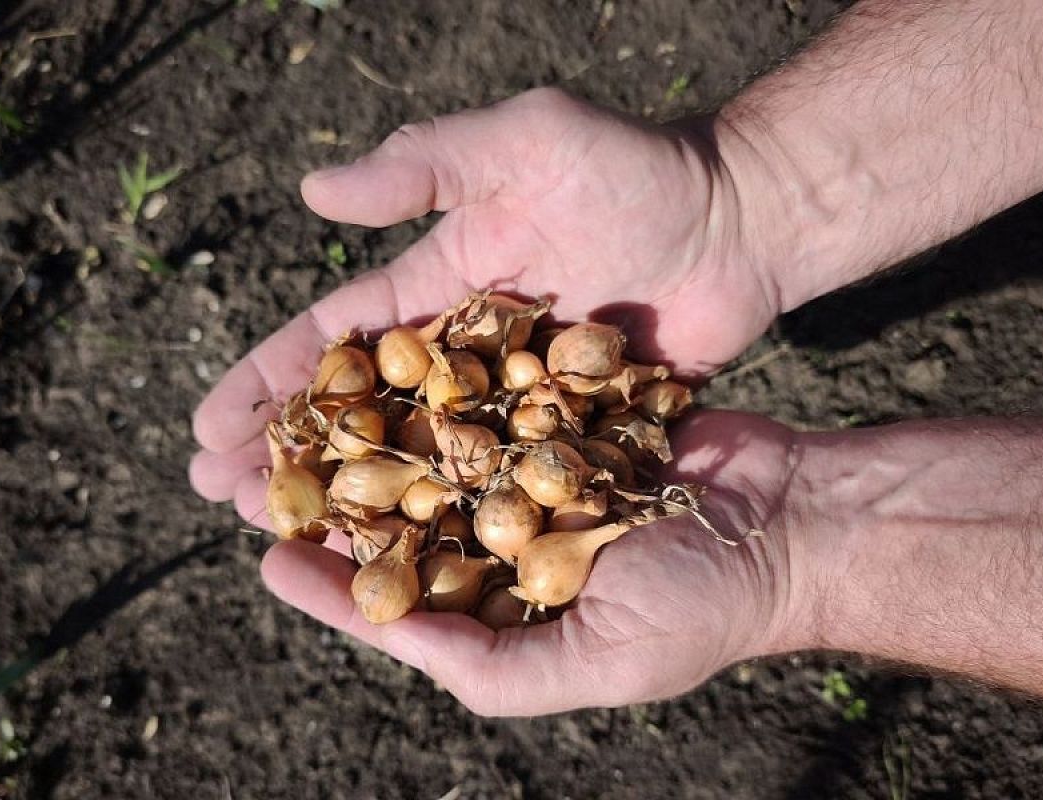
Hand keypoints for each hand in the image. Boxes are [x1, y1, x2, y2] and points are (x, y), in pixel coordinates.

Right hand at [188, 88, 799, 714]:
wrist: (744, 220)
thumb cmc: (638, 169)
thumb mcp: (524, 140)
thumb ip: (425, 162)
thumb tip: (311, 193)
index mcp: (440, 282)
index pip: (334, 339)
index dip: (268, 380)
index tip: (204, 425)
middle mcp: (465, 348)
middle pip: (361, 412)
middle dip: (289, 450)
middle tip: (217, 498)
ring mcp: (517, 399)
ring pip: (420, 459)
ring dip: (354, 498)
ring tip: (287, 537)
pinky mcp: (569, 432)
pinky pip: (503, 481)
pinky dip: (456, 518)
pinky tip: (412, 558)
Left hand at [260, 411, 803, 715]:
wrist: (792, 519)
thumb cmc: (703, 609)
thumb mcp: (596, 665)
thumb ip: (490, 667)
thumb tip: (390, 639)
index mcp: (507, 612)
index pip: (402, 603)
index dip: (331, 585)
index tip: (265, 555)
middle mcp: (508, 542)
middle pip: (400, 520)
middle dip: (330, 500)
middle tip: (250, 473)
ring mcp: (531, 473)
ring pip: (430, 452)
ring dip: (366, 434)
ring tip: (300, 409)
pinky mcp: (557, 414)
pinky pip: (485, 396)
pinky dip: (437, 381)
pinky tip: (383, 358)